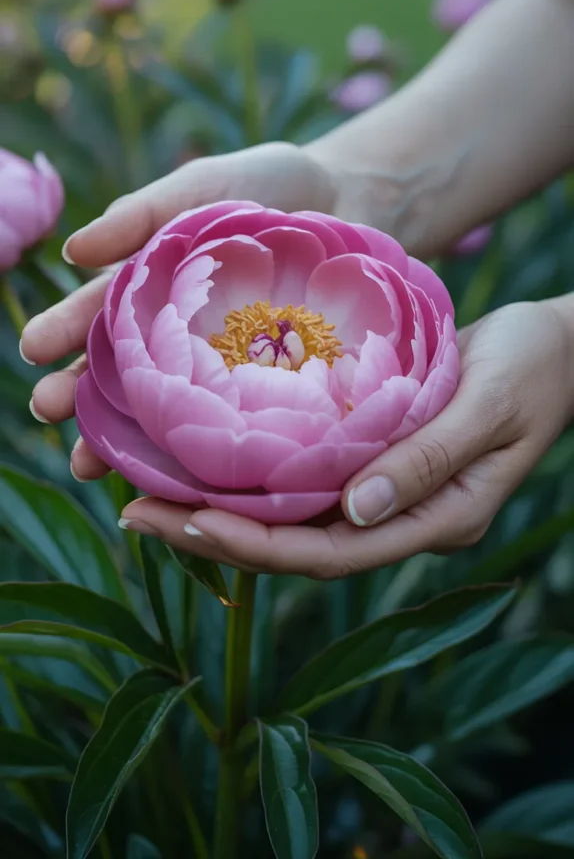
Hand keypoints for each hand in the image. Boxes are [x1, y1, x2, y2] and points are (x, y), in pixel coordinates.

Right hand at [22, 141, 337, 475]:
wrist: (353, 199)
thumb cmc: (269, 188)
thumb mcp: (205, 186)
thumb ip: (147, 212)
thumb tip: (73, 251)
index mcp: (153, 288)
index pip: (99, 312)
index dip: (64, 331)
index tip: (33, 350)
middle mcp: (179, 335)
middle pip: (121, 370)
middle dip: (78, 394)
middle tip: (44, 411)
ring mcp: (222, 365)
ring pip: (166, 407)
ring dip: (124, 437)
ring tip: (86, 463)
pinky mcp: (268, 386)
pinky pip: (232, 419)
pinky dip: (204, 448)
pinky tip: (179, 475)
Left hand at [115, 300, 573, 577]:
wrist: (560, 348)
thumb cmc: (534, 369)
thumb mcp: (490, 407)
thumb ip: (428, 460)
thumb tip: (355, 512)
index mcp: (436, 521)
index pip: (332, 553)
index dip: (257, 544)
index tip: (185, 520)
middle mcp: (402, 517)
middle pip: (298, 545)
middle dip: (215, 535)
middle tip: (135, 511)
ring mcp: (389, 492)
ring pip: (294, 517)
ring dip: (223, 507)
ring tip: (149, 492)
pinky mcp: (376, 457)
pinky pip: (306, 480)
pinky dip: (253, 475)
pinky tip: (207, 457)